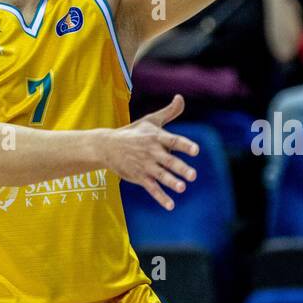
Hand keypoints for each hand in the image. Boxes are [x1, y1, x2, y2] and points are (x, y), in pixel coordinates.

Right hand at [100, 95, 199, 209]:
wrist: (107, 146)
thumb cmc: (133, 132)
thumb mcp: (151, 120)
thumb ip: (169, 111)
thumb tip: (181, 97)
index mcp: (156, 137)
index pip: (172, 140)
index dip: (184, 145)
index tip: (195, 150)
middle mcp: (151, 152)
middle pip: (168, 160)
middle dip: (180, 168)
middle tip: (193, 175)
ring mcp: (144, 165)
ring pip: (160, 175)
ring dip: (171, 182)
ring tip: (182, 188)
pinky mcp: (139, 176)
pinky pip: (151, 188)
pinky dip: (160, 197)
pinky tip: (171, 206)